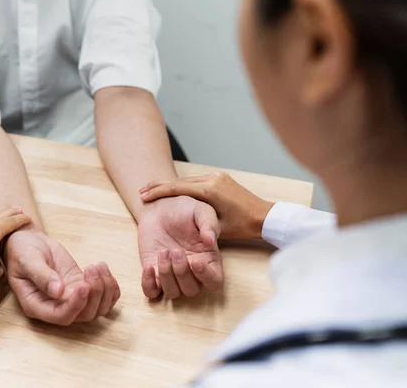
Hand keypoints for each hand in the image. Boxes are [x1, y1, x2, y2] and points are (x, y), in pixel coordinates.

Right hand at [5, 230, 119, 324]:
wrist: (28, 242)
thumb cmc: (21, 252)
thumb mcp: (27, 260)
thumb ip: (42, 276)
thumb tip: (58, 292)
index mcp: (37, 305)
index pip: (61, 316)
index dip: (76, 305)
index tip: (84, 285)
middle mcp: (56, 307)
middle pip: (84, 315)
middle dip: (94, 293)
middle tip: (91, 268)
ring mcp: (71, 298)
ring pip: (98, 308)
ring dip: (105, 289)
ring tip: (98, 265)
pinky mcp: (81, 287)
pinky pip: (103, 297)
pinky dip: (111, 287)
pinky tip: (104, 269)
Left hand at [137, 196, 222, 298]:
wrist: (160, 208)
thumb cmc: (185, 210)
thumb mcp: (201, 211)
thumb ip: (209, 224)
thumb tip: (211, 241)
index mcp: (209, 260)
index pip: (214, 281)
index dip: (206, 277)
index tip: (195, 261)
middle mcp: (192, 273)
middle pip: (191, 290)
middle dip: (182, 272)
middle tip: (175, 250)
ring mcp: (172, 275)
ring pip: (173, 293)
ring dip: (167, 276)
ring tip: (163, 252)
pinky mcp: (153, 274)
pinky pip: (151, 292)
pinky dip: (149, 285)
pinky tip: (149, 267)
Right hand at [140, 172, 273, 239]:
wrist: (265, 216)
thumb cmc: (243, 226)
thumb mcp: (219, 229)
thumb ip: (199, 223)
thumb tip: (181, 226)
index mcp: (210, 191)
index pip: (177, 188)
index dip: (158, 192)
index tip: (143, 196)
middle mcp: (212, 179)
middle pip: (179, 181)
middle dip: (159, 186)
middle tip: (141, 191)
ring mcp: (216, 176)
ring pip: (187, 179)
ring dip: (170, 185)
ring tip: (152, 190)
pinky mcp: (219, 178)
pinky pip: (196, 180)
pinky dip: (182, 185)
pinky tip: (172, 189)